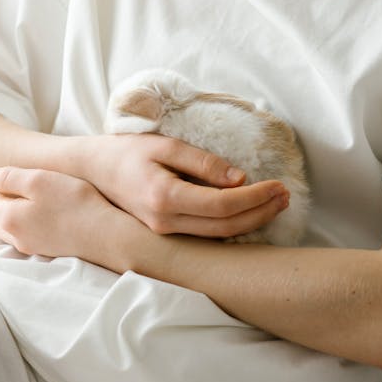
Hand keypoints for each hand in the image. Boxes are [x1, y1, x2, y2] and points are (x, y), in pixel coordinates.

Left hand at [0, 167, 121, 258]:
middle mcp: (16, 235)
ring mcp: (32, 245)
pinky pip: (20, 235)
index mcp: (10, 217)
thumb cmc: (74, 203)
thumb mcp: (40, 180)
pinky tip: (21, 221)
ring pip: (5, 229)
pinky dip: (13, 225)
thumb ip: (11, 177)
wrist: (105, 236)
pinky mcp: (48, 249)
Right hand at [90, 132, 289, 238]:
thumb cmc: (129, 151)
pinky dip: (232, 225)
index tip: (278, 184)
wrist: (95, 170)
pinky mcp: (166, 233)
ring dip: (251, 220)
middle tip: (286, 195)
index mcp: (165, 198)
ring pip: (218, 235)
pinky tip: (250, 213)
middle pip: (225, 226)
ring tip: (276, 203)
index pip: (222, 205)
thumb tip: (240, 179)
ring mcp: (165, 232)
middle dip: (261, 212)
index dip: (255, 197)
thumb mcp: (166, 146)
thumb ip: (203, 162)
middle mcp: (166, 223)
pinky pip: (206, 234)